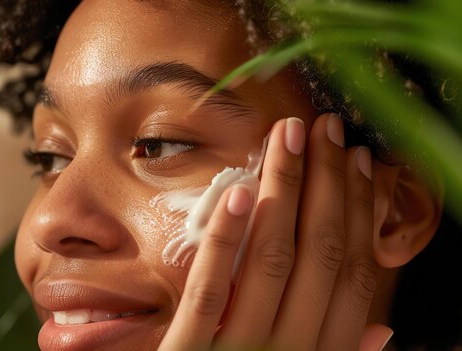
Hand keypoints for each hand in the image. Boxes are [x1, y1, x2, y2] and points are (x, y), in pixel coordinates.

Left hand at [158, 114, 393, 350]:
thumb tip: (384, 330)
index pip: (351, 272)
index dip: (358, 212)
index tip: (357, 162)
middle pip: (319, 255)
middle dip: (325, 185)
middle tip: (325, 129)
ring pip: (271, 263)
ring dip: (284, 195)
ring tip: (289, 139)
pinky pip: (211, 295)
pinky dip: (227, 243)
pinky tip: (241, 194)